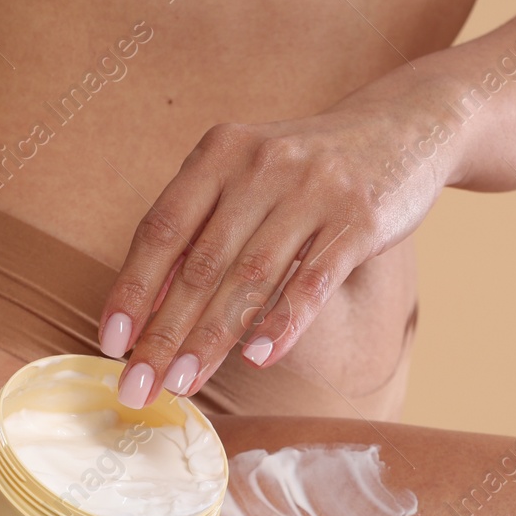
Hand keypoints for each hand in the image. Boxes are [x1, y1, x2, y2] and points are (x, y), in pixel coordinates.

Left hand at [99, 103, 450, 407]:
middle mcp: (261, 165)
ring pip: (251, 278)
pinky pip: (312, 282)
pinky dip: (283, 323)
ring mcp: (313, 190)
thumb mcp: (249, 176)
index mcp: (221, 151)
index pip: (162, 228)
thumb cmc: (311, 169)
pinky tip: (258, 359)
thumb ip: (203, 226)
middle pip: (201, 263)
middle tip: (140, 386)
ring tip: (185, 384)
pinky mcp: (359, 219)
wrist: (403, 129)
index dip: (132, 289)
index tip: (112, 343)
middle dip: (165, 332)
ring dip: (213, 339)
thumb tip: (150, 304)